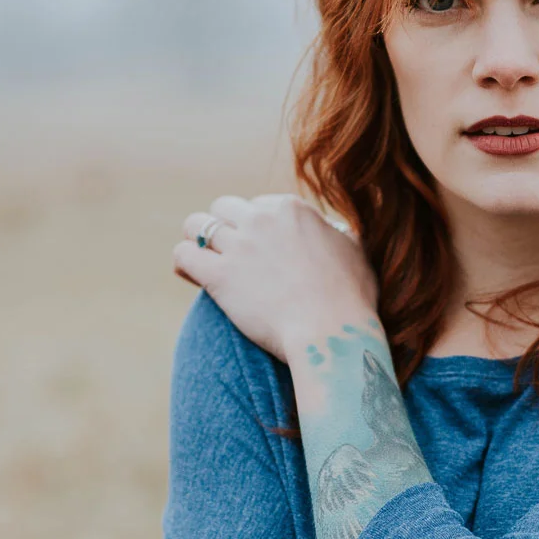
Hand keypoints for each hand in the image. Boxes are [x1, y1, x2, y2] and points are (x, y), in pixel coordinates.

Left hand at [172, 194, 377, 361]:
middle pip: (224, 207)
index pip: (258, 204)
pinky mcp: (220, 276)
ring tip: (203, 259)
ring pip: (196, 225)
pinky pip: (183, 254)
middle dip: (224, 227)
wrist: (332, 334)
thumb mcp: (355, 251)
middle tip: (229, 252)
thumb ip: (337, 233)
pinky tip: (191, 274)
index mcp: (293, 209)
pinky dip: (184, 262)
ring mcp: (240, 246)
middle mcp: (263, 219)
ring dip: (197, 240)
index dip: (256, 226)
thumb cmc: (351, 300)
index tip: (258, 246)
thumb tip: (333, 230)